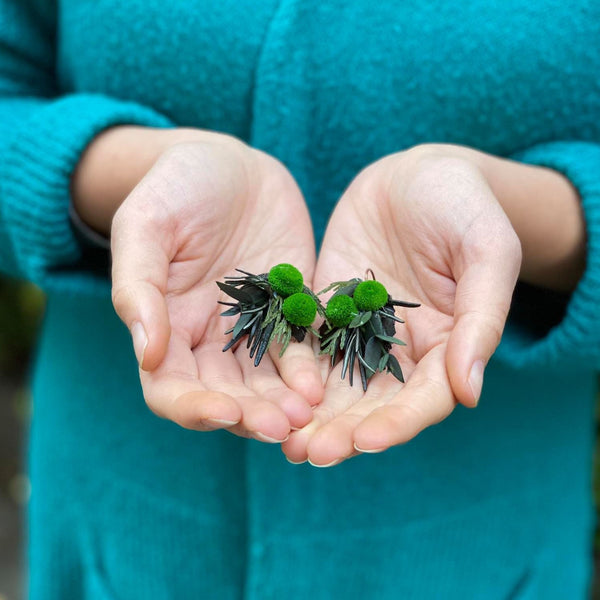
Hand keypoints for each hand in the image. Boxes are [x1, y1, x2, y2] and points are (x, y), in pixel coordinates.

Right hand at [110, 134, 321, 441]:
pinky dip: (310, 370)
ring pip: (266, 384)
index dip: (194, 408)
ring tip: (309, 413)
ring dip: (285, 404)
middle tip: (282, 427)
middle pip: (227, 396)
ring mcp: (253, 329)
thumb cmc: (175, 187)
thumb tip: (146, 354)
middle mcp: (210, 339)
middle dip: (251, 415)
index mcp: (167, 327)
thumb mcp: (146, 227)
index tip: (225, 413)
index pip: (172, 388)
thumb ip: (139, 288)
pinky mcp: (289, 311)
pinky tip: (325, 383)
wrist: (231, 165)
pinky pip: (301, 349)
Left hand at [283, 146, 521, 464]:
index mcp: (447, 344)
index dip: (398, 422)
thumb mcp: (486, 250)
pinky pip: (309, 348)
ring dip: (313, 417)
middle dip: (346, 431)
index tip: (366, 441)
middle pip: (375, 404)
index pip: (425, 398)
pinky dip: (291, 375)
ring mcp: (361, 333)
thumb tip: (470, 391)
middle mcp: (402, 349)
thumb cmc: (463, 206)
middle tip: (311, 454)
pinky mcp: (329, 312)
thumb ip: (480, 318)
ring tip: (285, 443)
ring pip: (337, 387)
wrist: (417, 174)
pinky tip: (267, 395)